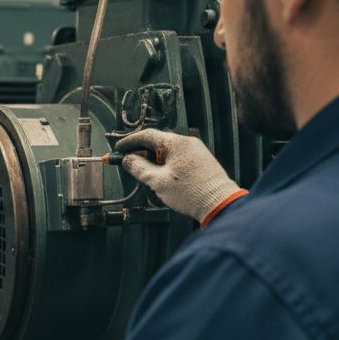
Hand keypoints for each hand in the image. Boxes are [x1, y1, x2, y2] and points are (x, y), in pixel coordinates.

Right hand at [116, 129, 241, 222]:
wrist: (220, 203)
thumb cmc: (191, 192)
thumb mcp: (158, 181)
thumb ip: (139, 168)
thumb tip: (127, 160)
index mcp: (177, 143)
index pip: (147, 135)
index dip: (130, 142)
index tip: (118, 150)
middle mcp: (188, 142)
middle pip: (158, 143)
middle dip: (141, 153)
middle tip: (128, 164)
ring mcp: (196, 151)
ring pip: (168, 151)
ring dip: (153, 160)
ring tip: (145, 175)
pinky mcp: (201, 161)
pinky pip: (178, 158)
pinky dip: (165, 164)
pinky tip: (161, 177)